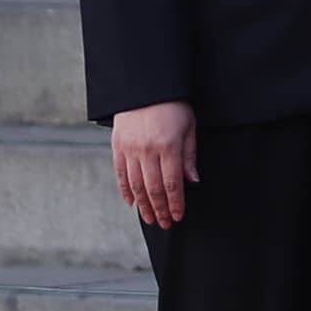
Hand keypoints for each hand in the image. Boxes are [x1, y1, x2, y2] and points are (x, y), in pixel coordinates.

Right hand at [112, 101, 195, 228]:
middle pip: (153, 189)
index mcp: (168, 146)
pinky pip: (120, 174)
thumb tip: (192, 182)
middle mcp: (147, 151)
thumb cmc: (173, 105)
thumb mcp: (189, 127)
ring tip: (149, 218)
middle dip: (160, 209)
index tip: (178, 217)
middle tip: (164, 224)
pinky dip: (125, 190)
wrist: (145, 86)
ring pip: (136, 185)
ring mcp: (130, 149)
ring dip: (143, 205)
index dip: (176, 203)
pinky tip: (131, 203)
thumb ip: (189, 156)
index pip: (173, 184)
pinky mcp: (117, 145)